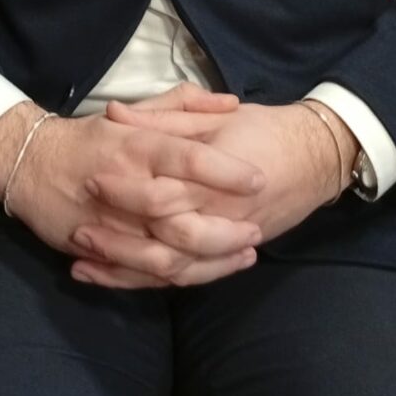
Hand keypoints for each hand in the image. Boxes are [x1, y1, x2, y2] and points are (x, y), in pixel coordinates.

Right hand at [3, 86, 267, 288]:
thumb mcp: (135, 111)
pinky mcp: (100, 251)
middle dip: (226, 230)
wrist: (29, 163)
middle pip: (183, 219)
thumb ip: (184, 105)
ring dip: (210, 261)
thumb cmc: (91, 136)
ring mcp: (113, 226)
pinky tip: (205, 273)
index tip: (259, 179)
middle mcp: (127, 187)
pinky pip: (142, 275)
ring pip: (168, 257)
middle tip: (256, 229)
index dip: (227, 171)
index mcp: (137, 146)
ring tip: (243, 256)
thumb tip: (232, 102)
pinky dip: (175, 278)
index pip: (190, 158)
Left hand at [73, 98, 347, 286]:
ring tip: (83, 260)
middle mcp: (221, 214)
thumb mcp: (216, 115)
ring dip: (125, 267)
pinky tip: (113, 278)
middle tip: (78, 226)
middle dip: (118, 236)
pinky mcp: (228, 254)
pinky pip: (186, 278)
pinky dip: (147, 282)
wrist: (317, 159)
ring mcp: (226, 240)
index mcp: (215, 174)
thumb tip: (116, 113)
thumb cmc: (265, 129)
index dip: (126, 187)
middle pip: (164, 236)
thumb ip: (166, 116)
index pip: (165, 189)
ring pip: (172, 267)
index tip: (92, 177)